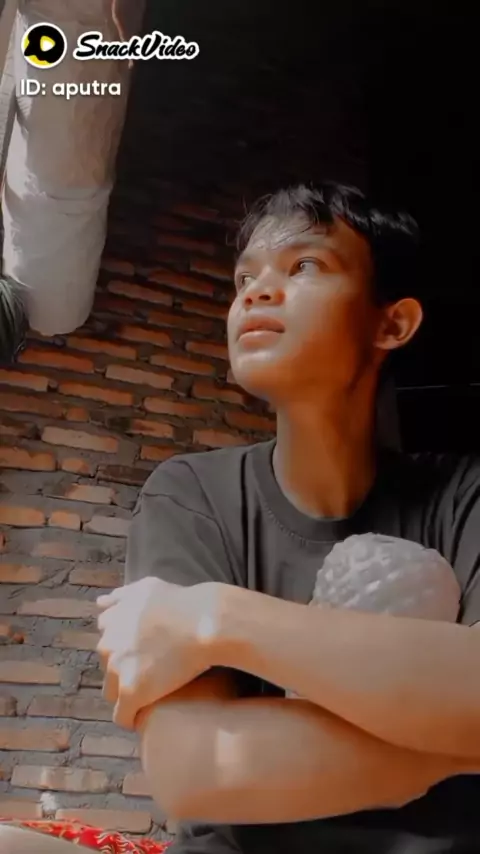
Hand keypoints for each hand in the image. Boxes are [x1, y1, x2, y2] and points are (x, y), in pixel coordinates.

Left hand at [96, 577, 222, 728]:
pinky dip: (132, 718)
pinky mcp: (131, 691)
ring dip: (128, 694)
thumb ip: (121, 596)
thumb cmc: (183, 603)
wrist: (206, 622)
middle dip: (125, 670)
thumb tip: (100, 603)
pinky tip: (146, 717)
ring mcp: (118, 668)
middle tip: (152, 673)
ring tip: (151, 695)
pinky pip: (122, 716)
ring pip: (113, 692)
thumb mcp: (146, 588)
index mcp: (111, 622)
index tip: (143, 657)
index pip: (107, 645)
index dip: (125, 652)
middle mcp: (108, 643)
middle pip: (109, 668)